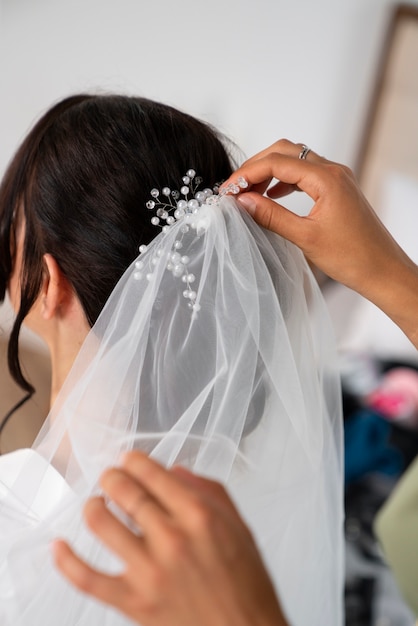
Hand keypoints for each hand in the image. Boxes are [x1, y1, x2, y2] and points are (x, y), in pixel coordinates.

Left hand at [53, 451, 287, 625]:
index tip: (129, 459)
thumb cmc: (246, 584)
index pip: (153, 474)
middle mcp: (172, 538)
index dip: (134, 461)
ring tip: (95, 503)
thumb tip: (176, 471)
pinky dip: (67, 561)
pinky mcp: (134, 602)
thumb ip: (209, 491)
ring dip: (93, 506)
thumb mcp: (239, 526)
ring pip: (102, 524)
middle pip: (125, 492)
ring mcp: (150, 571)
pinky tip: (58, 546)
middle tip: (110, 476)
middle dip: (112, 477)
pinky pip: (88, 579)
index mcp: (199, 516)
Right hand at [224, 139, 417, 347]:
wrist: (383, 271)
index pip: (277, 163)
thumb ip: (271, 216)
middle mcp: (333, 171)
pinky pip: (305, 175)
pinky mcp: (338, 190)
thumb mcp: (305, 237)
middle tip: (234, 187)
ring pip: (295, 161)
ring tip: (249, 193)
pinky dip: (284, 181)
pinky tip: (271, 196)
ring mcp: (337, 179)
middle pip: (285, 152)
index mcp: (327, 179)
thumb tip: (242, 201)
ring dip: (269, 172)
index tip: (228, 190)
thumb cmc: (352, 258)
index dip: (247, 174)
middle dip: (256, 166)